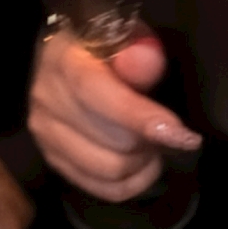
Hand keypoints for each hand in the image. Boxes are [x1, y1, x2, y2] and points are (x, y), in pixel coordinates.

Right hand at [28, 27, 201, 200]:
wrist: (69, 61)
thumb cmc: (104, 49)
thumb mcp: (124, 38)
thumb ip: (137, 50)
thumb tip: (149, 60)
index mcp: (63, 60)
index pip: (96, 94)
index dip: (140, 116)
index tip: (182, 134)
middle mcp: (46, 99)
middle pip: (112, 141)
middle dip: (151, 140)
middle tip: (170, 131)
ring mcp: (45, 134)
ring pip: (110, 169)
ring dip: (143, 162)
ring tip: (154, 144)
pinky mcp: (53, 160)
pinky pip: (103, 189)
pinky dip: (133, 183)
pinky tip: (143, 164)